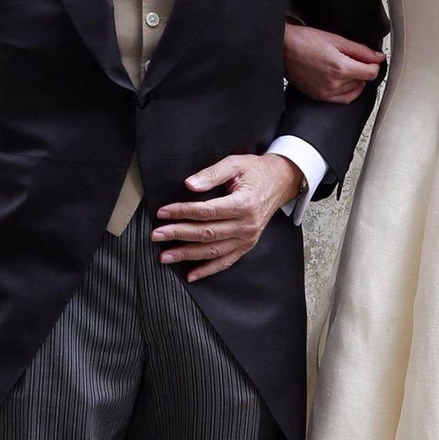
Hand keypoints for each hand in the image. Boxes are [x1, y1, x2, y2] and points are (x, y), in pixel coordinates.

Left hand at [153, 152, 304, 281]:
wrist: (282, 181)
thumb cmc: (257, 171)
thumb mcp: (236, 164)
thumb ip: (212, 174)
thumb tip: (189, 184)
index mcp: (243, 204)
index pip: (206, 212)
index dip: (182, 212)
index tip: (162, 212)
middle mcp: (246, 225)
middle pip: (206, 233)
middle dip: (178, 234)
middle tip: (156, 235)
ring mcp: (247, 238)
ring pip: (213, 250)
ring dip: (187, 254)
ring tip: (165, 256)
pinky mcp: (247, 245)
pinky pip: (226, 261)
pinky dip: (208, 270)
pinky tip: (191, 275)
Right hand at [284, 22, 382, 104]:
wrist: (284, 48)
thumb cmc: (305, 40)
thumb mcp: (337, 40)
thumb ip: (361, 51)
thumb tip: (378, 57)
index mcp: (340, 67)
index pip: (371, 73)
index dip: (374, 64)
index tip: (371, 60)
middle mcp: (333, 83)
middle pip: (362, 81)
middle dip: (362, 70)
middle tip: (353, 59)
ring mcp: (325, 92)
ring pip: (353, 90)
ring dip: (354, 80)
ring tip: (345, 67)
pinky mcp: (318, 96)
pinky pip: (342, 100)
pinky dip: (348, 92)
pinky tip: (345, 81)